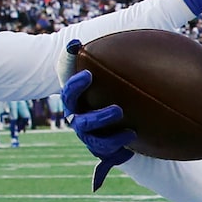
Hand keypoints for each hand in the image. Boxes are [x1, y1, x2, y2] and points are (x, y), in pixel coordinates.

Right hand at [58, 65, 136, 188]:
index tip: (89, 75)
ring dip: (112, 139)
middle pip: (84, 123)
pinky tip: (131, 152)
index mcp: (77, 102)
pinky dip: (119, 156)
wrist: (118, 118)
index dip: (76, 85)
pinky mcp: (105, 153)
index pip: (70, 93)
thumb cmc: (109, 88)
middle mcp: (81, 121)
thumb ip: (91, 55)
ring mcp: (92, 138)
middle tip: (118, 110)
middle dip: (100, 117)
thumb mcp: (105, 71)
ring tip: (131, 133)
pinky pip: (109, 159)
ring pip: (98, 144)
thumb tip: (75, 42)